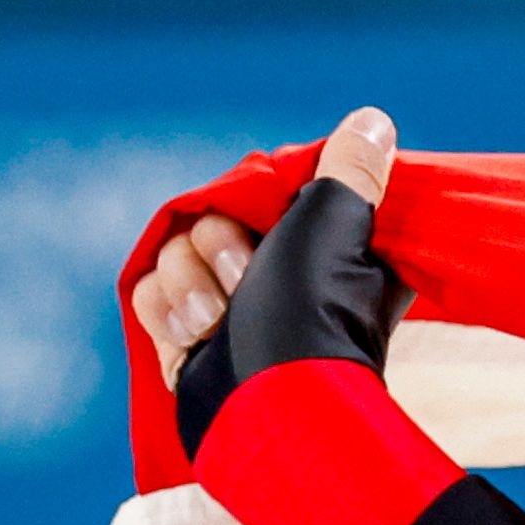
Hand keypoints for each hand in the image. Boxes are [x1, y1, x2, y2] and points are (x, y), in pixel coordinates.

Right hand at [131, 107, 394, 385]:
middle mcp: (273, 280)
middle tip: (245, 284)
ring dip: (188, 289)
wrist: (268, 403)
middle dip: (215, 252)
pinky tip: (196, 342)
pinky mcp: (190, 341)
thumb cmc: (310, 312)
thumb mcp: (337, 225)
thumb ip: (352, 172)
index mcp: (313, 252)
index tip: (269, 232)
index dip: (247, 210)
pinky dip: (167, 319)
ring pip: (170, 258)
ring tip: (218, 325)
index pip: (252, 199)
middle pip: (203, 222)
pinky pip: (149, 297)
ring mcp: (229, 312)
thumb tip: (375, 121)